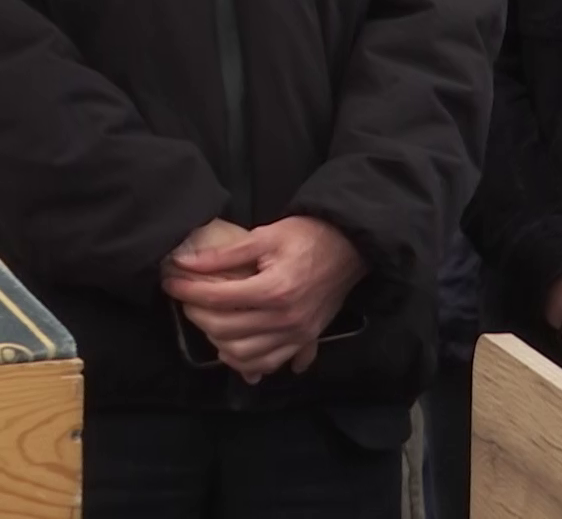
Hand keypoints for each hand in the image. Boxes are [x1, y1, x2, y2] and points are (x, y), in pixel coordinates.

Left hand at [163, 216, 366, 382]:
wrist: (351, 246)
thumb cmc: (310, 236)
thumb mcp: (267, 235)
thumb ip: (225, 253)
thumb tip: (185, 264)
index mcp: (275, 289)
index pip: (217, 298)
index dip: (186, 290)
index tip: (172, 282)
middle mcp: (285, 318)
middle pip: (224, 329)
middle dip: (196, 314)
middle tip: (189, 299)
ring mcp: (297, 333)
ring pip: (242, 355)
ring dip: (217, 342)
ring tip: (209, 322)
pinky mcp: (306, 339)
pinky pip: (269, 363)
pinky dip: (247, 363)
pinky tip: (234, 350)